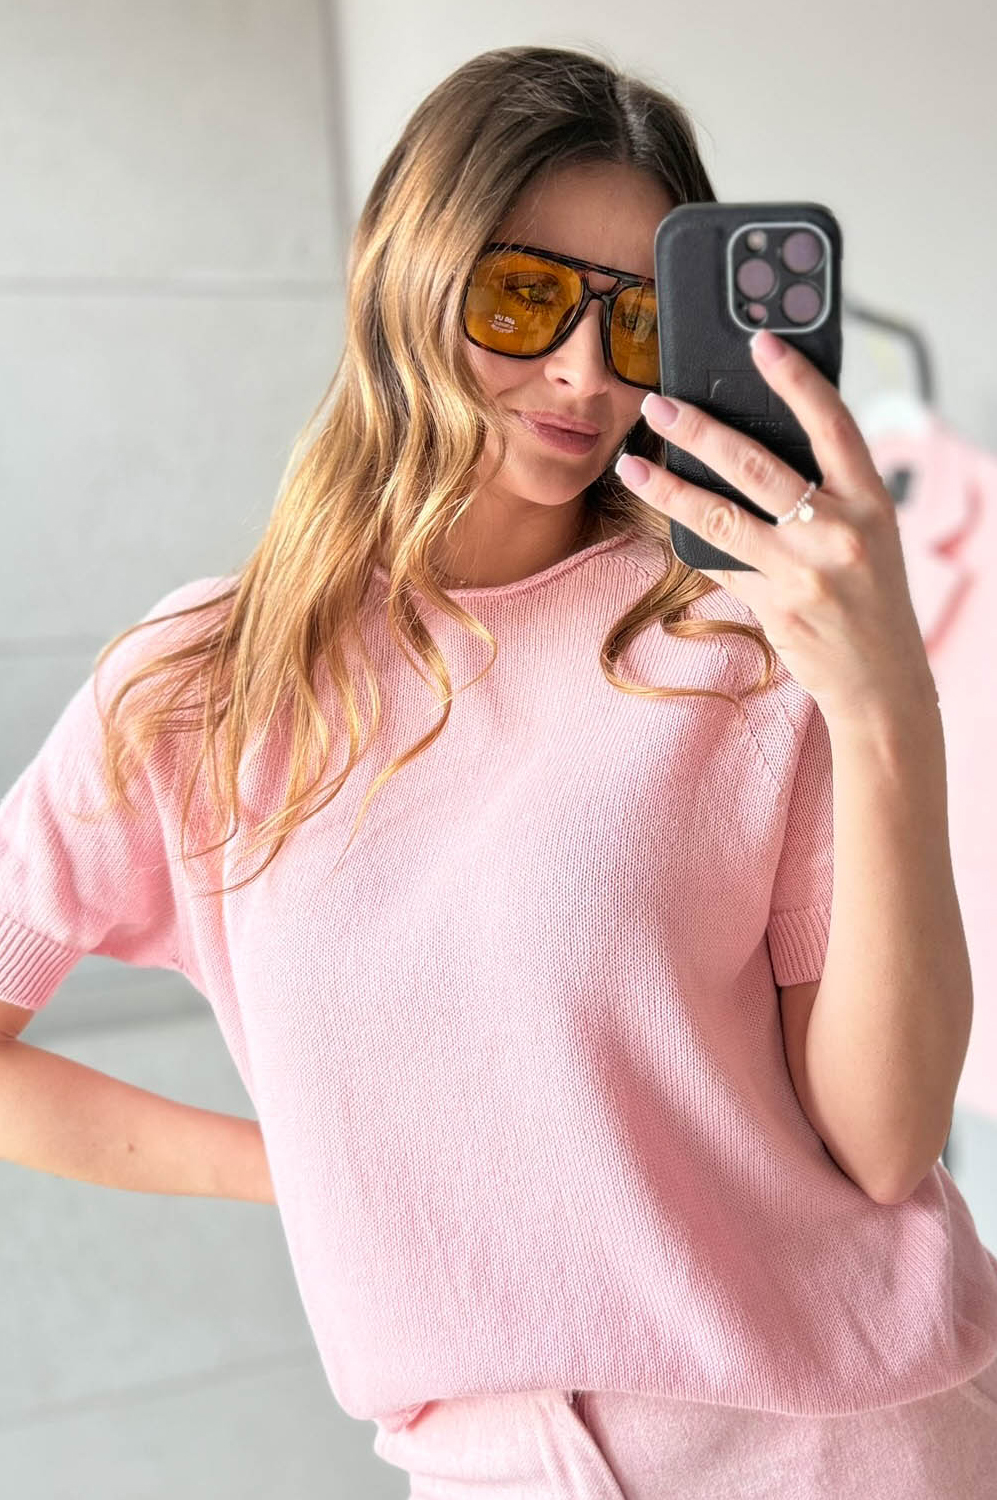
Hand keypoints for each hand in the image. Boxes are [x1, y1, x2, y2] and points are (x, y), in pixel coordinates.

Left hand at [615, 329, 935, 722]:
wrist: (882, 680)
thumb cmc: (872, 596)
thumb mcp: (869, 533)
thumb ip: (829, 491)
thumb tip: (761, 444)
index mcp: (871, 501)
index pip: (832, 424)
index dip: (796, 380)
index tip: (761, 343)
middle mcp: (838, 532)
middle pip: (756, 466)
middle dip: (699, 431)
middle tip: (659, 406)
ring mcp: (803, 573)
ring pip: (720, 517)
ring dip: (667, 488)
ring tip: (632, 464)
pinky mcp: (774, 607)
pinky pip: (720, 564)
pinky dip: (692, 542)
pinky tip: (662, 522)